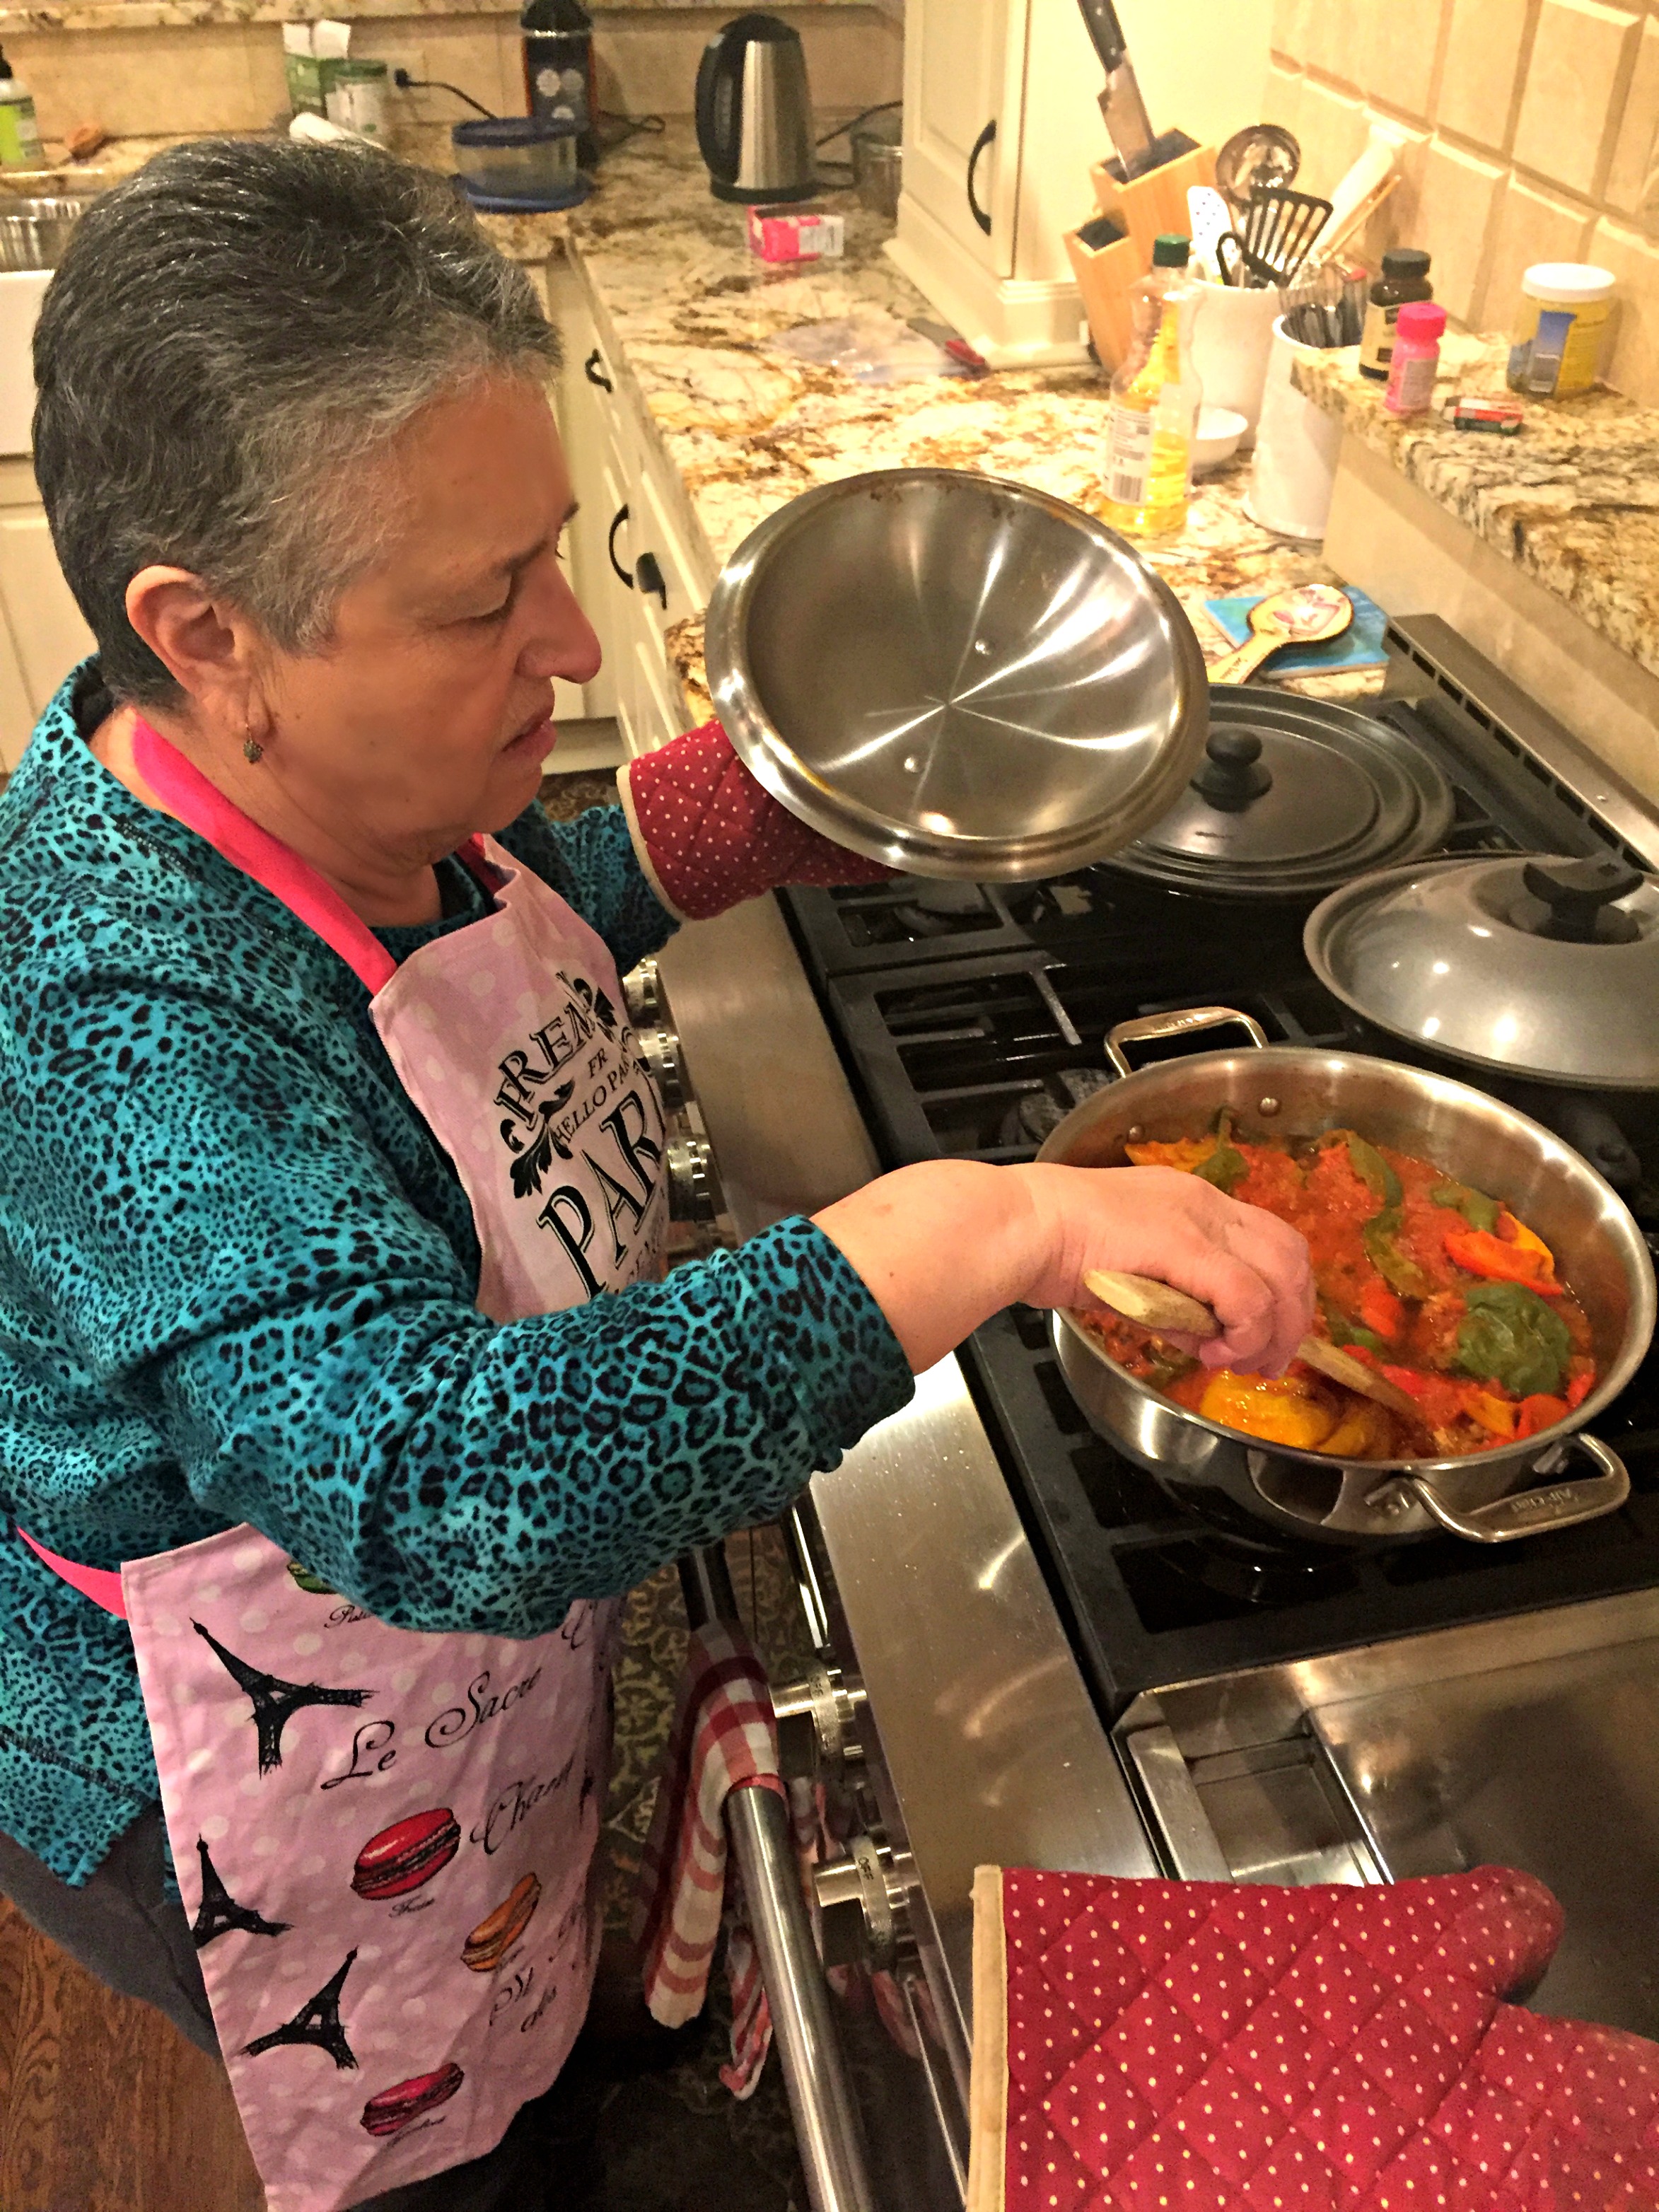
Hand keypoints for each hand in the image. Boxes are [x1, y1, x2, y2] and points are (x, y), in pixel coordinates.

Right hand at [1014, 1162, 1314, 1377]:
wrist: (1023, 1225)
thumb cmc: (1056, 1247)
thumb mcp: (1131, 1277)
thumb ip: (1176, 1305)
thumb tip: (1209, 1341)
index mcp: (1195, 1202)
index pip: (1271, 1240)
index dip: (1283, 1293)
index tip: (1267, 1337)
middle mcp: (1208, 1203)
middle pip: (1291, 1257)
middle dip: (1293, 1318)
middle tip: (1269, 1362)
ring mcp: (1201, 1220)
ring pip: (1280, 1276)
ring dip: (1274, 1331)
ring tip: (1246, 1363)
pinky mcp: (1187, 1245)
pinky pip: (1246, 1296)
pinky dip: (1244, 1333)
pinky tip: (1216, 1353)